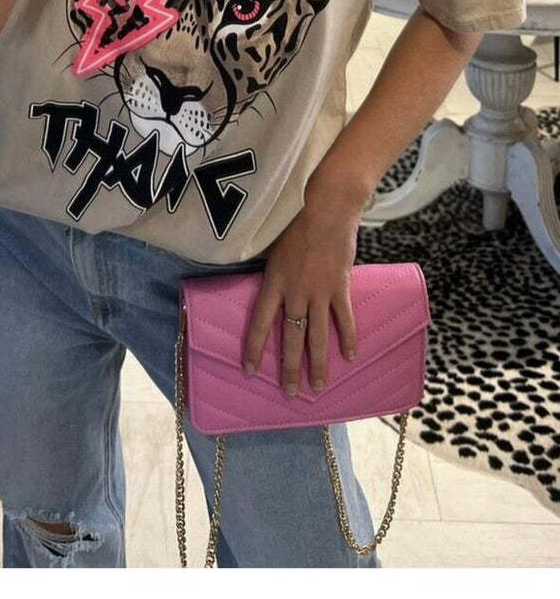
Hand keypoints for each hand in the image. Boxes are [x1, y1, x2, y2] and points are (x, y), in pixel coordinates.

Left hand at [241, 199, 361, 394]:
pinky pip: (344, 318)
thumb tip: (268, 292)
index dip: (254, 349)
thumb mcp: (273, 248)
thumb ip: (272, 273)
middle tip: (289, 393)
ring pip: (317, 335)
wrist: (326, 206)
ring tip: (318, 387)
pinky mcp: (340, 286)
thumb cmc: (296, 221)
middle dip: (289, 368)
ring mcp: (319, 291)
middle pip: (290, 337)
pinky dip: (348, 338)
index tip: (249, 370)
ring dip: (318, 364)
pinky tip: (349, 356)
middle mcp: (295, 291)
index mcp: (273, 282)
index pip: (259, 323)